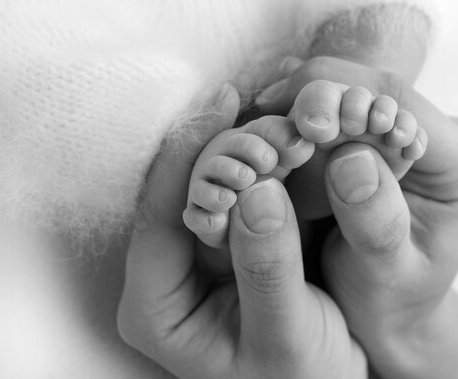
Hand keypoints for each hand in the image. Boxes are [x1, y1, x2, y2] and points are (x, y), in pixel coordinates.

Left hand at [117, 84, 365, 378]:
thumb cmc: (302, 377)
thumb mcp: (285, 335)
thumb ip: (267, 268)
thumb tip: (259, 191)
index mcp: (156, 304)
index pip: (156, 217)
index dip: (185, 156)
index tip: (221, 105)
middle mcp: (170, 272)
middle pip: (183, 192)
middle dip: (223, 148)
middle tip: (263, 110)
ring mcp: (204, 252)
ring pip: (217, 183)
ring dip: (248, 148)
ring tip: (281, 120)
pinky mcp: (237, 239)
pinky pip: (248, 190)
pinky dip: (269, 163)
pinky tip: (289, 138)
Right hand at [257, 56, 457, 375]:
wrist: (385, 312)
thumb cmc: (388, 302)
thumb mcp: (386, 277)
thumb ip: (376, 223)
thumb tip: (349, 157)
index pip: (403, 106)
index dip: (346, 99)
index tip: (300, 122)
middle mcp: (444, 140)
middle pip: (377, 90)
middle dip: (322, 96)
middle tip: (271, 110)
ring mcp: (409, 136)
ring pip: (354, 92)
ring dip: (308, 101)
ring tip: (268, 116)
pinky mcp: (378, 140)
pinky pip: (340, 110)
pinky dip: (304, 113)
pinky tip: (278, 126)